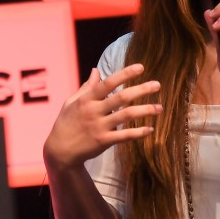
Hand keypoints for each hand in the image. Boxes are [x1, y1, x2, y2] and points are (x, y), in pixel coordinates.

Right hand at [44, 64, 161, 167]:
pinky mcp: (104, 141)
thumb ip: (86, 87)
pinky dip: (138, 132)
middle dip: (141, 90)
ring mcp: (99, 127)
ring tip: (160, 108)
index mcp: (86, 100)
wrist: (60, 151)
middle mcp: (94, 111)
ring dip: (145, 110)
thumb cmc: (66, 123)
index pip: (108, 83)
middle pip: (121, 97)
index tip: (141, 67)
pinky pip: (125, 136)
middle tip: (157, 85)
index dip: (125, 74)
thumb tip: (96, 70)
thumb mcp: (71, 102)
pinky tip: (150, 129)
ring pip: (126, 115)